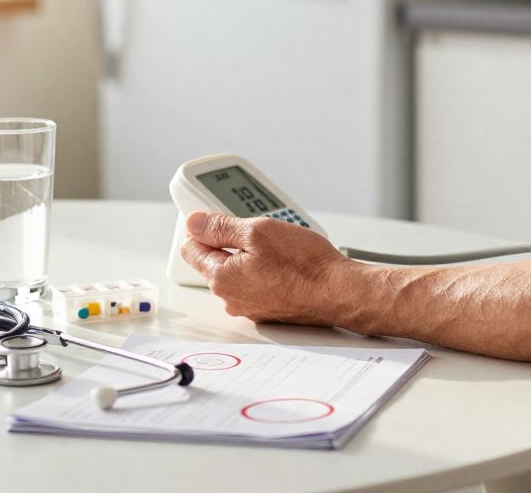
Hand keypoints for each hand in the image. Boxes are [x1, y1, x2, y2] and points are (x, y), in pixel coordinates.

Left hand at [180, 212, 351, 324]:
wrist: (339, 292)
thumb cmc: (305, 265)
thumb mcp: (259, 231)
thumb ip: (221, 227)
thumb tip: (194, 224)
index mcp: (221, 278)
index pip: (191, 249)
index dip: (204, 228)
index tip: (220, 219)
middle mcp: (231, 298)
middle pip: (215, 261)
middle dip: (230, 243)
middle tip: (259, 231)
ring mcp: (251, 307)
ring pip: (238, 273)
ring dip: (250, 257)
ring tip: (278, 247)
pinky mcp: (269, 309)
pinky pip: (256, 284)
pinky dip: (266, 271)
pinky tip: (286, 263)